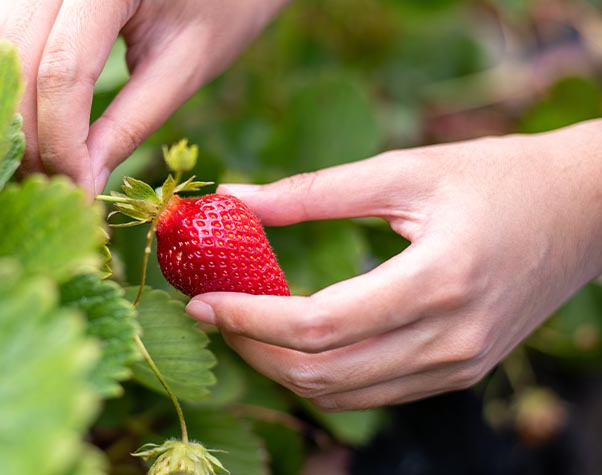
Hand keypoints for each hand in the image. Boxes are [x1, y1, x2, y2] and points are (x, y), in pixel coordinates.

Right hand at [0, 0, 286, 193]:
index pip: (62, 70)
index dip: (62, 141)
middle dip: (30, 139)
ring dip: (10, 120)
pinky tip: (32, 133)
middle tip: (59, 192)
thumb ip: (130, 123)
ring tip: (45, 169)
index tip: (81, 191)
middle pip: (14, 65)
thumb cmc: (221, 6)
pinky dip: (8, 94)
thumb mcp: (184, 66)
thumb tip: (81, 182)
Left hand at [186, 120, 601, 410]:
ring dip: (281, 369)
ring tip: (244, 327)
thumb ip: (313, 192)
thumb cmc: (496, 177)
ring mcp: (458, 365)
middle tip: (212, 314)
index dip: (248, 318)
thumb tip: (236, 199)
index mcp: (438, 280)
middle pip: (323, 374)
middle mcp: (450, 338)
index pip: (319, 325)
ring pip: (343, 396)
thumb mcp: (404, 171)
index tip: (200, 301)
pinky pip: (373, 393)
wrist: (583, 211)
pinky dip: (323, 375)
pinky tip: (295, 341)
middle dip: (252, 350)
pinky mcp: (460, 372)